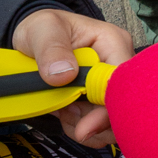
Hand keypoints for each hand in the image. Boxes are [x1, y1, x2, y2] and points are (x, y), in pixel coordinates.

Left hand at [10, 10, 134, 145]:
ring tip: (61, 110)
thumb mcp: (42, 29)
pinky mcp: (99, 99)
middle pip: (122, 106)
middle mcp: (118, 65)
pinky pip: (98, 124)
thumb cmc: (44, 29)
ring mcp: (109, 84)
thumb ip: (52, 48)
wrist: (35, 40)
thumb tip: (65, 74)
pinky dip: (78, 126)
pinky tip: (64, 113)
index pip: (121, 82)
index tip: (84, 129)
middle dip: (95, 123)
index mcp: (113, 42)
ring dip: (83, 124)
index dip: (107, 108)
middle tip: (67, 118)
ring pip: (110, 120)